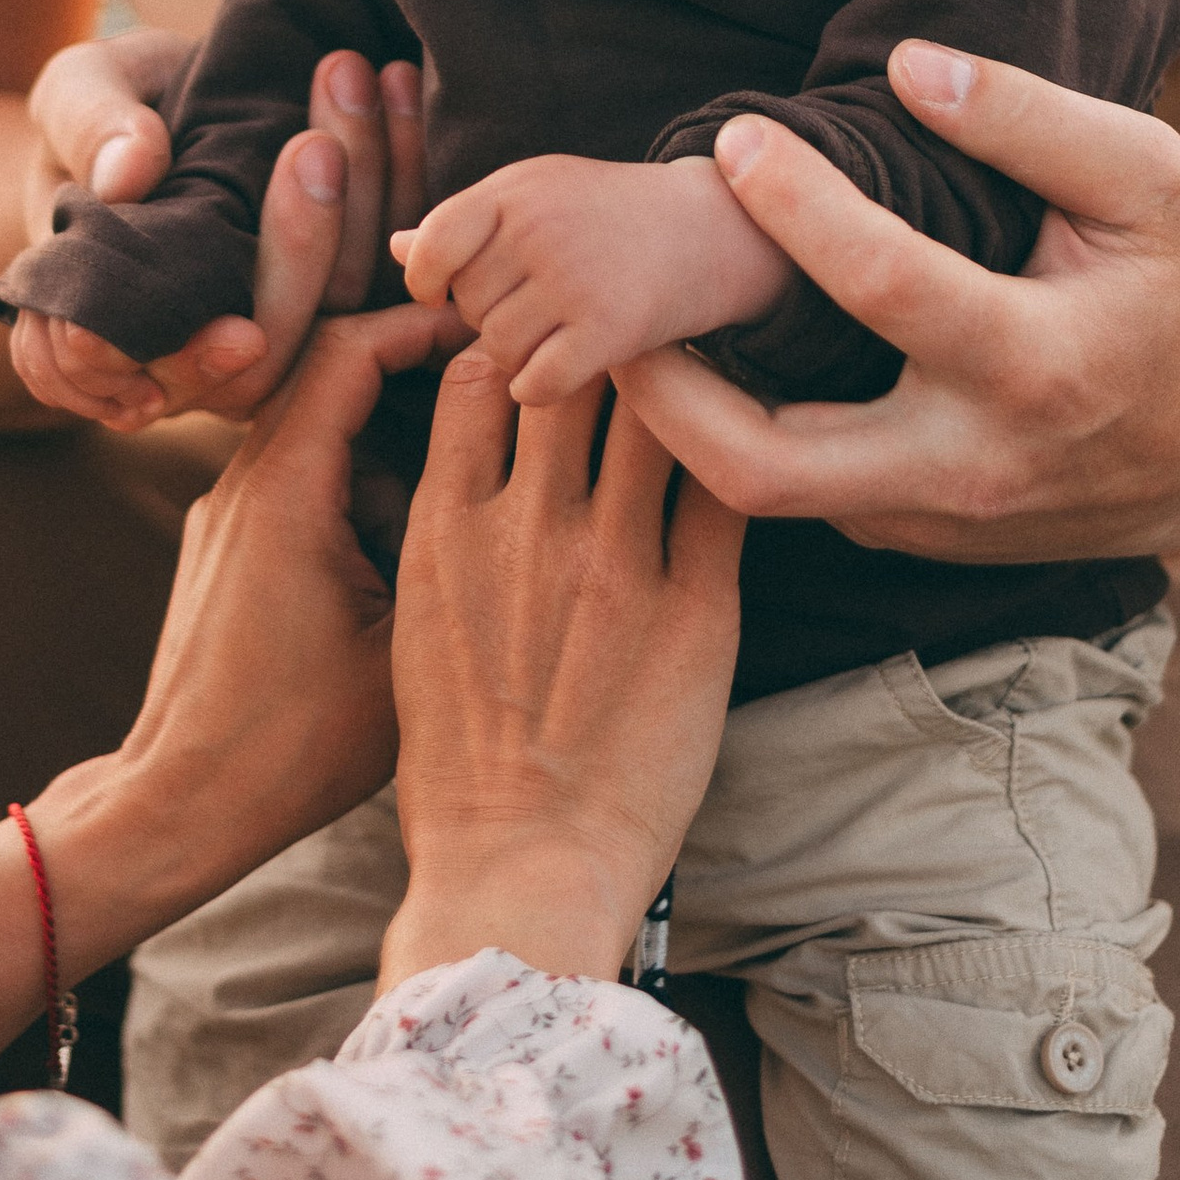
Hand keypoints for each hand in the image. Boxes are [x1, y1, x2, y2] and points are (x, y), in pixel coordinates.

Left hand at [0, 304, 445, 1048]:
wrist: (180, 805)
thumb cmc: (295, 744)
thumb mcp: (405, 645)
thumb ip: (455, 548)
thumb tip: (524, 483)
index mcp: (285, 490)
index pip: (347, 348)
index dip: (421, 326)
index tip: (487, 332)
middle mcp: (243, 483)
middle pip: (328, 374)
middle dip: (412, 372)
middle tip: (494, 386)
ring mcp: (225, 515)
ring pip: (314, 429)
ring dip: (387, 442)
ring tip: (463, 483)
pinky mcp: (222, 550)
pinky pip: (292, 479)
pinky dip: (353, 485)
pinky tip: (407, 542)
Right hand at [1, 34, 424, 425]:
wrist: (169, 106)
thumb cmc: (105, 116)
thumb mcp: (75, 95)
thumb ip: (89, 127)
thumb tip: (129, 175)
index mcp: (106, 331)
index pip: (155, 379)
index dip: (198, 362)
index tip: (242, 323)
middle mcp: (198, 356)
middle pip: (266, 352)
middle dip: (300, 248)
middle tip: (316, 143)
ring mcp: (285, 332)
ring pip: (343, 310)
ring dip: (367, 192)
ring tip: (365, 77)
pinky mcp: (354, 294)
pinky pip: (395, 259)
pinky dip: (408, 169)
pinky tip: (398, 88)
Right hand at [380, 353, 745, 989]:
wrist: (522, 870)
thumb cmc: (459, 764)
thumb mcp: (418, 625)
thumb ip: (452, 530)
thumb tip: (484, 463)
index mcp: (446, 528)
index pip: (479, 373)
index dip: (515, 338)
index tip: (547, 330)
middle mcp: (529, 528)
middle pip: (573, 369)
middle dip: (603, 330)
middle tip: (642, 309)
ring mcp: (617, 564)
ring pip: (660, 408)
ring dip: (684, 370)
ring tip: (712, 343)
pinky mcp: (698, 609)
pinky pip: (729, 488)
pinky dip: (744, 446)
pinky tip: (761, 423)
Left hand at [393, 152, 789, 404]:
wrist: (710, 228)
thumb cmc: (605, 213)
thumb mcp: (535, 196)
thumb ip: (465, 225)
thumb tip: (394, 248)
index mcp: (515, 190)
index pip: (433, 245)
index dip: (429, 279)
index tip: (447, 290)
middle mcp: (541, 229)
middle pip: (468, 305)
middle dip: (490, 313)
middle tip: (536, 302)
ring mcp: (575, 279)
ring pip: (497, 349)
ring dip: (519, 352)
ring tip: (556, 327)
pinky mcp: (609, 330)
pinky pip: (533, 384)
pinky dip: (541, 386)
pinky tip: (565, 364)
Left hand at [616, 41, 1179, 561]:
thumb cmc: (1158, 282)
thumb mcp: (1141, 178)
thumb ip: (1027, 117)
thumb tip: (907, 66)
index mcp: (1036, 364)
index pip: (887, 287)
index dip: (801, 207)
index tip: (735, 137)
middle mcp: (971, 465)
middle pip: (771, 465)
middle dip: (668, 389)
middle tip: (610, 301)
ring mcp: (929, 522)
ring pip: (759, 496)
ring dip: (672, 419)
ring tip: (623, 326)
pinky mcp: (901, 542)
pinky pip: (792, 496)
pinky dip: (727, 431)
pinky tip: (696, 357)